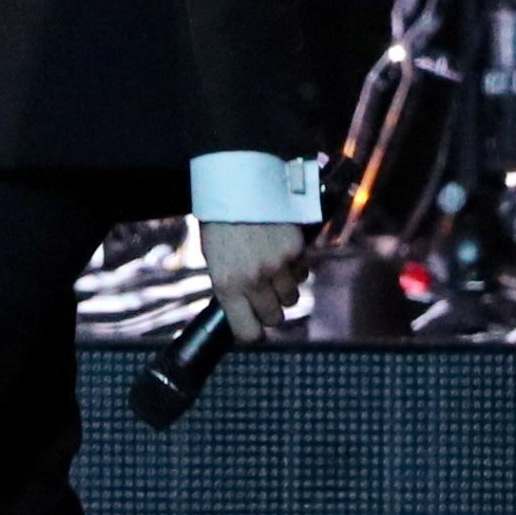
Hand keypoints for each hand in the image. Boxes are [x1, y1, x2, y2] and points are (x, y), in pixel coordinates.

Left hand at [202, 220, 311, 341]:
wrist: (237, 182)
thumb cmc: (219, 220)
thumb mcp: (213, 258)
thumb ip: (229, 285)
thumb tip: (243, 307)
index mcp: (226, 285)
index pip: (248, 332)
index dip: (251, 333)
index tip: (252, 328)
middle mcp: (253, 280)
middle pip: (274, 317)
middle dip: (270, 310)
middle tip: (263, 295)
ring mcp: (277, 265)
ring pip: (291, 297)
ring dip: (284, 289)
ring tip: (272, 270)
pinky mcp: (295, 249)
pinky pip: (302, 273)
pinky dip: (295, 268)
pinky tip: (281, 252)